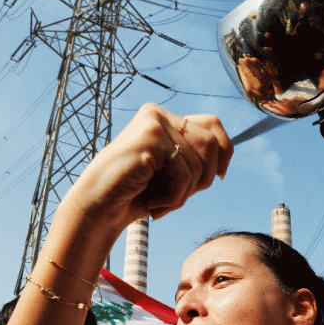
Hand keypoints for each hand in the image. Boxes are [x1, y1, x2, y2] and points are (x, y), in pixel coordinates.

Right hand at [70, 104, 232, 228]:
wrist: (98, 208)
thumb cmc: (134, 195)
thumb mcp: (171, 175)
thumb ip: (194, 161)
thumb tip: (224, 162)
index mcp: (163, 120)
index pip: (213, 124)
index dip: (225, 151)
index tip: (220, 177)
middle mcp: (158, 115)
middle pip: (211, 143)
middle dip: (203, 179)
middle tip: (178, 198)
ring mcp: (153, 123)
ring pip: (199, 162)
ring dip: (184, 193)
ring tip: (160, 204)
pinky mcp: (150, 138)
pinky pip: (183, 173)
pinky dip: (173, 197)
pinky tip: (152, 204)